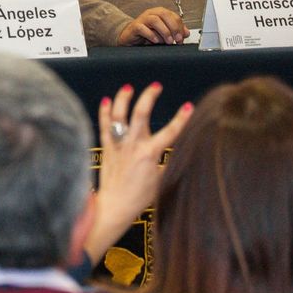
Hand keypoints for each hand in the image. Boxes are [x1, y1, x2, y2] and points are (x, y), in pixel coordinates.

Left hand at [84, 82, 193, 264]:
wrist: (115, 206)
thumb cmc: (139, 197)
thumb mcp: (160, 180)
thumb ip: (165, 162)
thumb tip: (172, 152)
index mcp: (150, 154)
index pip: (170, 132)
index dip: (181, 118)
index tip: (189, 106)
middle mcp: (133, 145)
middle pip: (141, 114)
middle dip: (149, 97)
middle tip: (156, 86)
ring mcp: (118, 145)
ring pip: (119, 115)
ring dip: (123, 99)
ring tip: (129, 87)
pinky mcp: (106, 148)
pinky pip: (103, 126)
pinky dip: (103, 112)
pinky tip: (105, 100)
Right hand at [117, 7, 188, 45]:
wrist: (130, 38)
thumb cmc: (146, 34)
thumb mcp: (163, 33)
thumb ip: (175, 31)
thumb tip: (186, 33)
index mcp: (159, 13)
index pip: (173, 15)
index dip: (180, 26)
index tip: (182, 37)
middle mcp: (151, 14)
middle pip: (164, 14)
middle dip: (173, 27)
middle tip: (177, 39)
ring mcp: (142, 19)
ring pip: (154, 20)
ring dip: (164, 31)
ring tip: (168, 41)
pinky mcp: (134, 27)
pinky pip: (142, 28)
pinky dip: (151, 35)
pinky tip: (156, 41)